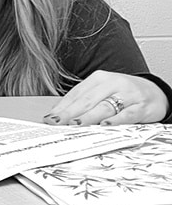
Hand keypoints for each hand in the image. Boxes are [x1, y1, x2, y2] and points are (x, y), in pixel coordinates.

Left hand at [44, 70, 169, 125]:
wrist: (155, 92)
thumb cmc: (123, 93)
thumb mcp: (103, 92)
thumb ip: (84, 102)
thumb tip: (60, 114)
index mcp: (99, 78)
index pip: (76, 94)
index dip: (62, 107)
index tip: (50, 118)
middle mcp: (112, 84)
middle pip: (87, 100)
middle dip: (70, 113)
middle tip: (57, 123)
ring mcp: (127, 94)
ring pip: (104, 106)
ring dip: (88, 117)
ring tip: (75, 124)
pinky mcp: (142, 106)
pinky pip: (127, 114)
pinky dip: (116, 120)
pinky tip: (105, 125)